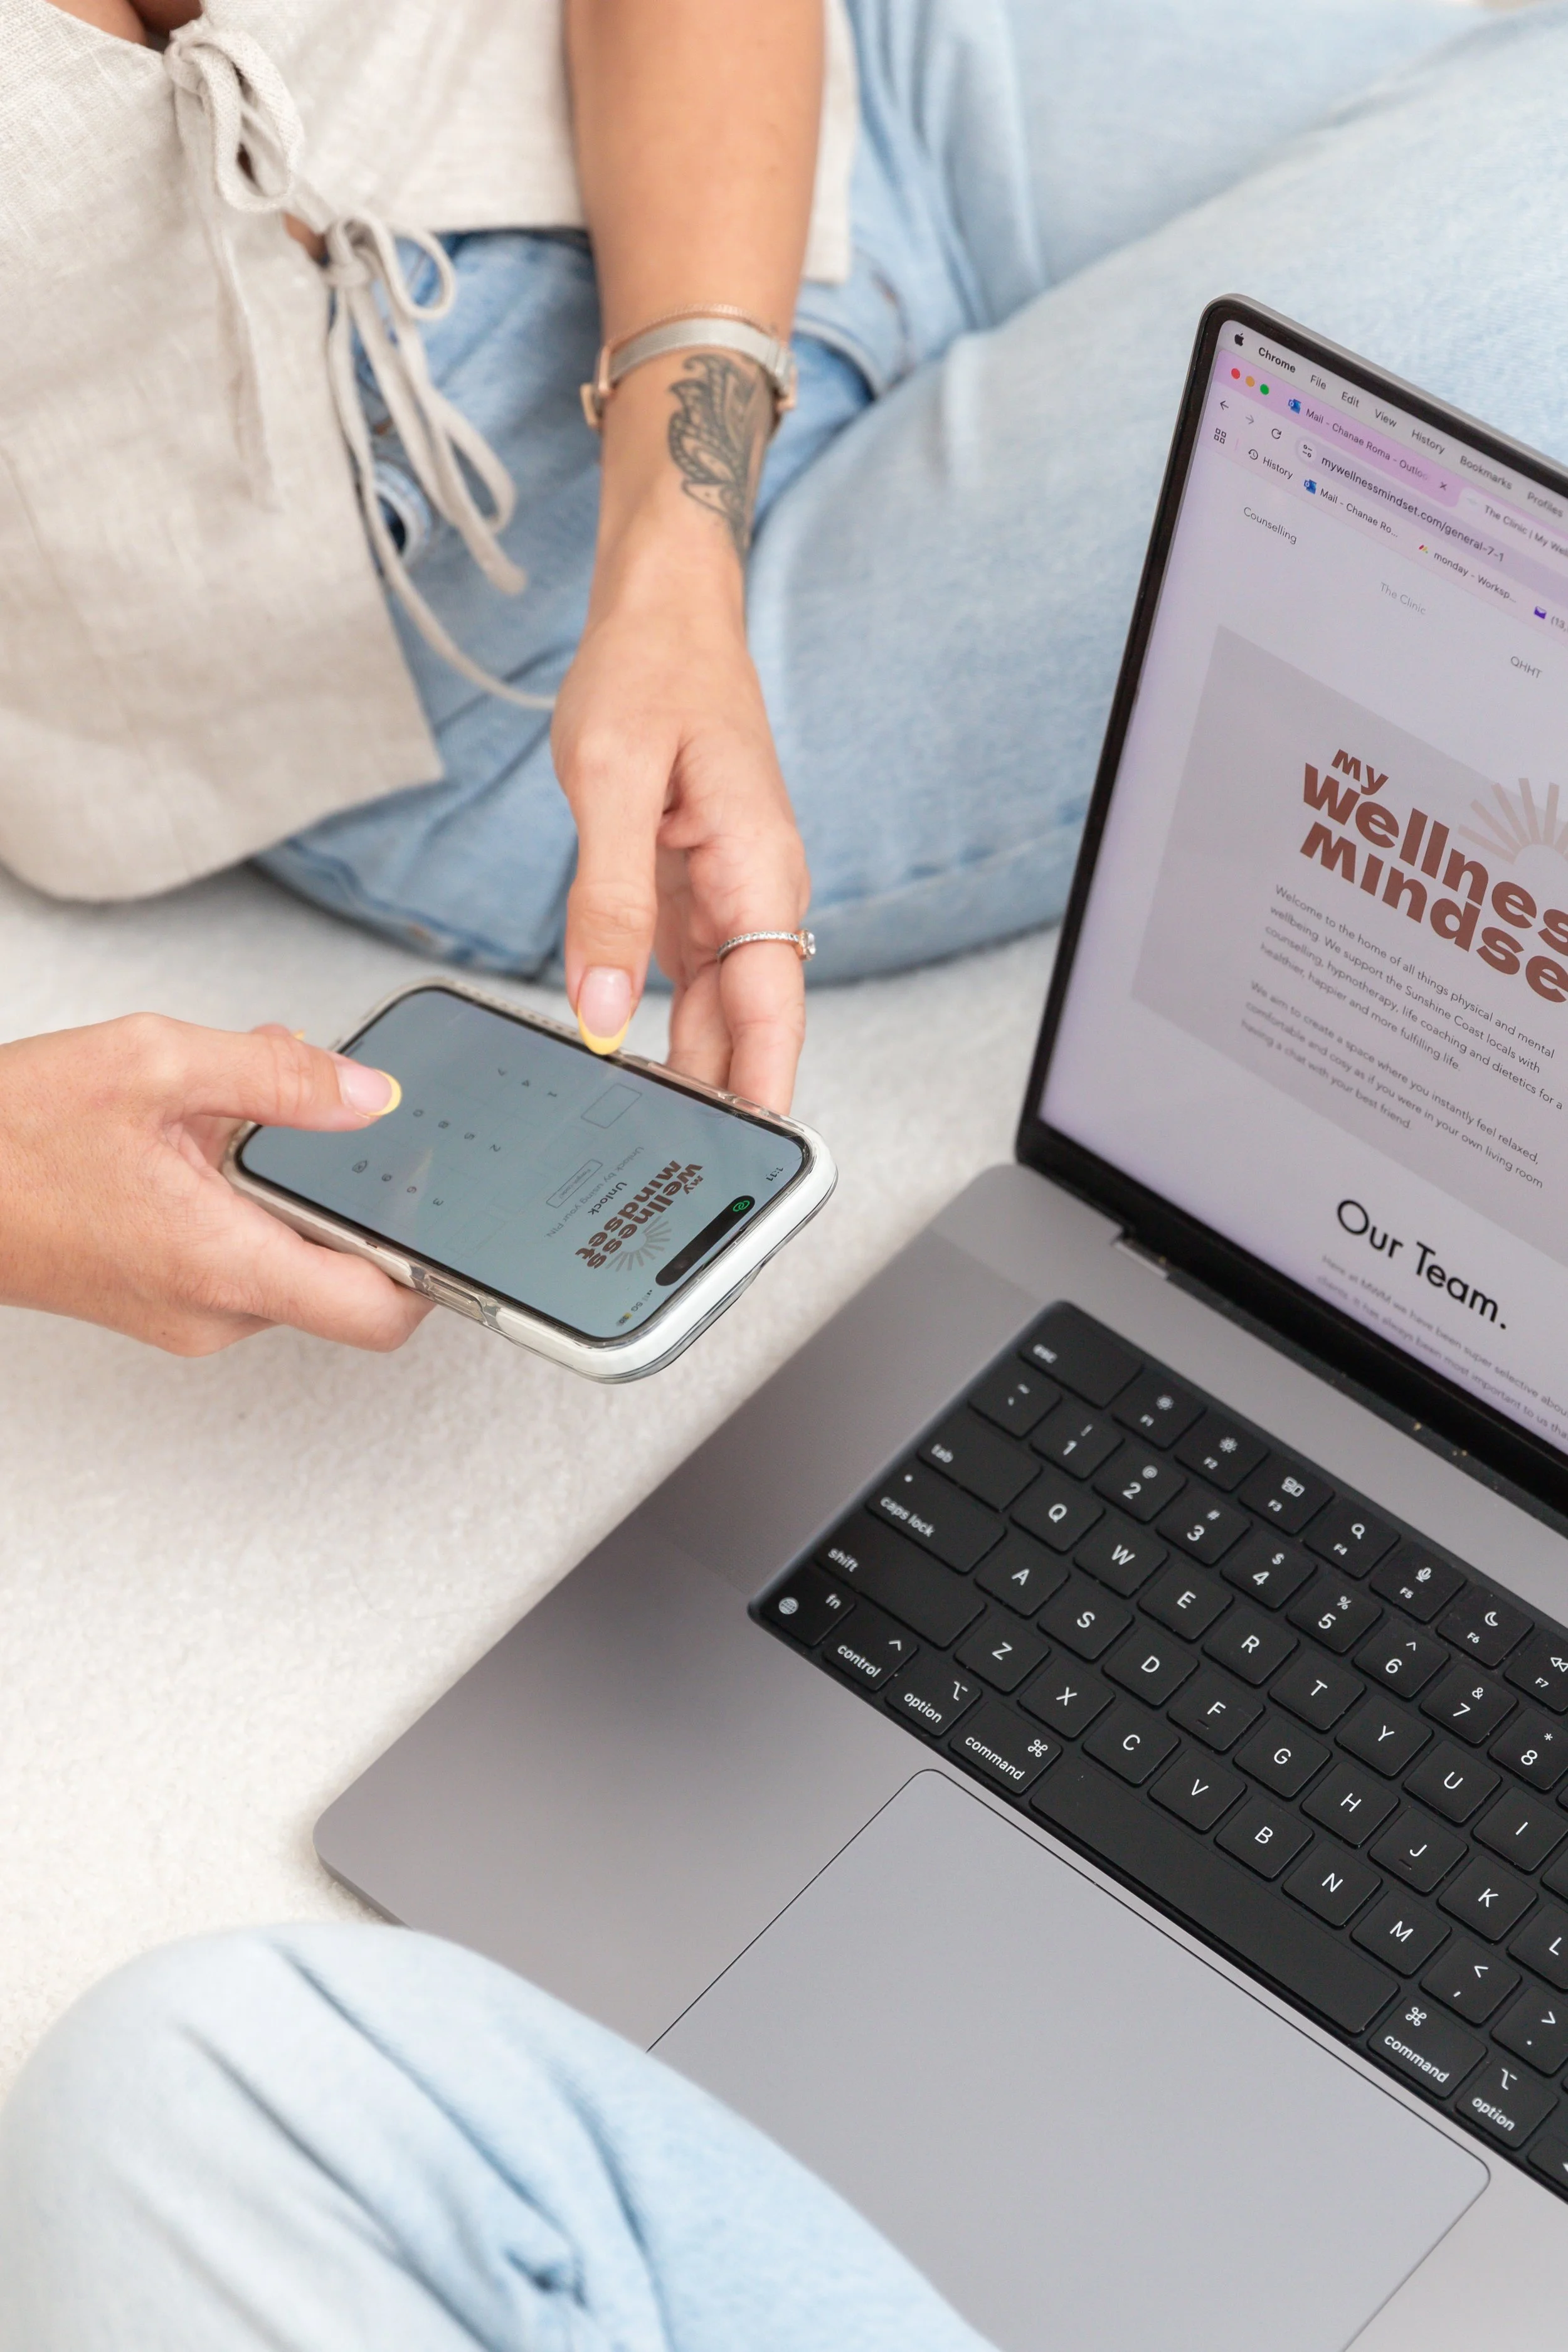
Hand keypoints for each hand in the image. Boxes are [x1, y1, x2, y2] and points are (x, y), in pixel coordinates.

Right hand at [0, 1015, 430, 1355]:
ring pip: (293, 1257)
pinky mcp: (165, 1300)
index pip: (382, 1312)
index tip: (458, 1217)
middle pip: (346, 1276)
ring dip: (295, 1186)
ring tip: (245, 1113)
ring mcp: (187, 1315)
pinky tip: (210, 1137)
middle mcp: (213, 1312)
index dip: (438, 1271)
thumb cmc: (8, 1136)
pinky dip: (250, 1197)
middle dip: (354, 1193)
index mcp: (224, 1265)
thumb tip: (373, 1092)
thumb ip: (278, 1076)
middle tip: (336, 1119)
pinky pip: (246, 1255)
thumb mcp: (151, 1064)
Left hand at [552, 505, 809, 1114]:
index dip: (766, 1090)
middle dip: (723, 1101)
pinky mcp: (694, 892)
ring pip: (721, 1009)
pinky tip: (634, 1071)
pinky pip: (690, 977)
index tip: (753, 1162)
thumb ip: (607, 902)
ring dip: (694, 1071)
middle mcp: (757, 890)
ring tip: (649, 1145)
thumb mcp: (608, 781)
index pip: (775, 1006)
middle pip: (750, 1023)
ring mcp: (729, 895)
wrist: (663, 612)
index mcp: (758, 866)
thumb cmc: (648, 674)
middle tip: (674, 1178)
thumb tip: (604, 1010)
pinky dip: (666, 1026)